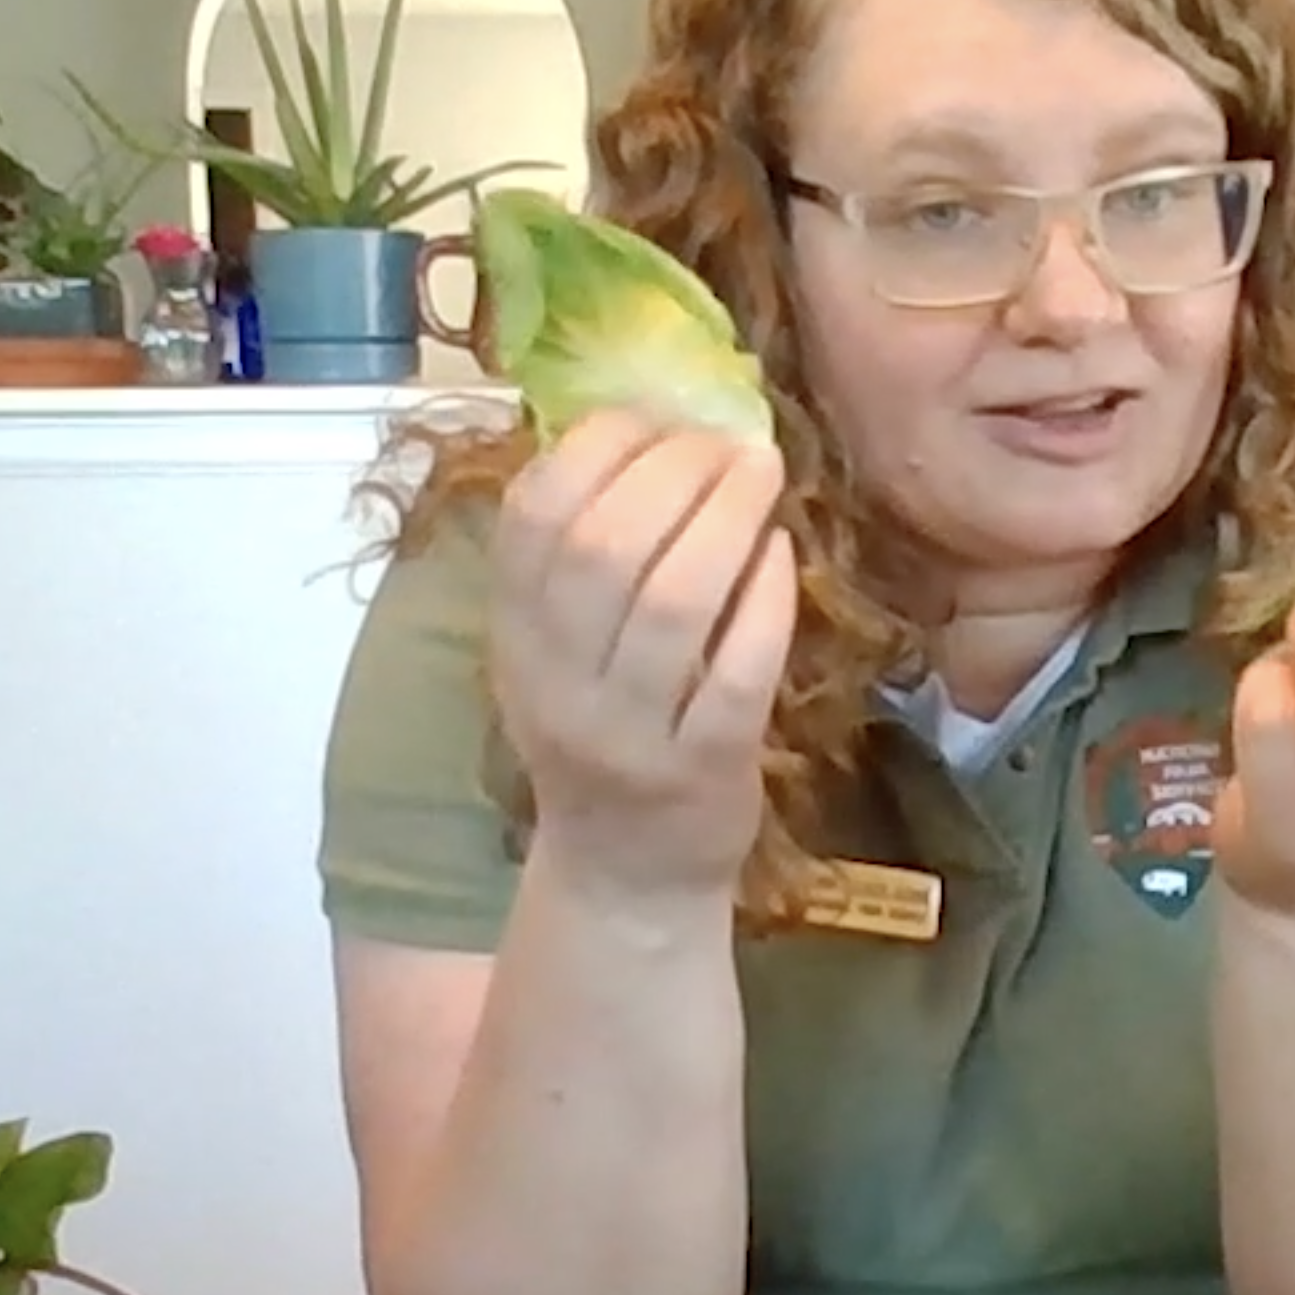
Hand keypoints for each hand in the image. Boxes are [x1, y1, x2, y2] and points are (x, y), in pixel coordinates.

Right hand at [482, 406, 799, 905]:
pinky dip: (762, 600)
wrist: (625, 877)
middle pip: (605, 545)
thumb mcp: (556, 651)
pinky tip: (780, 554)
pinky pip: (736, 670)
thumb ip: (579, 559)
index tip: (657, 418)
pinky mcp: (702, 770)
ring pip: (672, 601)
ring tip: (761, 474)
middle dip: (674, 470)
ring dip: (725, 519)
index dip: (599, 446)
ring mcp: (629, 732)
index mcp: (514, 636)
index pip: (534, 514)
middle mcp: (557, 683)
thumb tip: (648, 429)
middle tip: (728, 442)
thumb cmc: (602, 735)